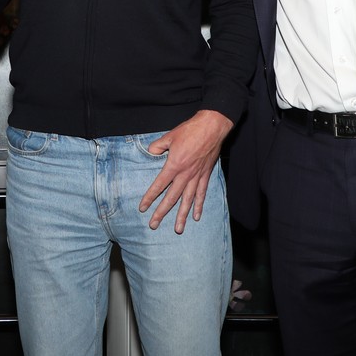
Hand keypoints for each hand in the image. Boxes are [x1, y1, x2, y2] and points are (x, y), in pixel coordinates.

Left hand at [138, 110, 231, 233]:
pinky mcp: (206, 175)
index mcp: (174, 165)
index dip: (150, 197)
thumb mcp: (169, 136)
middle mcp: (185, 174)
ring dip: (182, 216)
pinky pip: (201, 193)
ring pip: (187, 200)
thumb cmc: (190, 130)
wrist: (212, 126)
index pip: (159, 185)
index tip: (143, 208)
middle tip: (154, 225)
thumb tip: (150, 153)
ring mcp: (197, 176)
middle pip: (171, 198)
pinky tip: (196, 216)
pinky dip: (199, 205)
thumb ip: (157, 146)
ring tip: (178, 229)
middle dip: (162, 212)